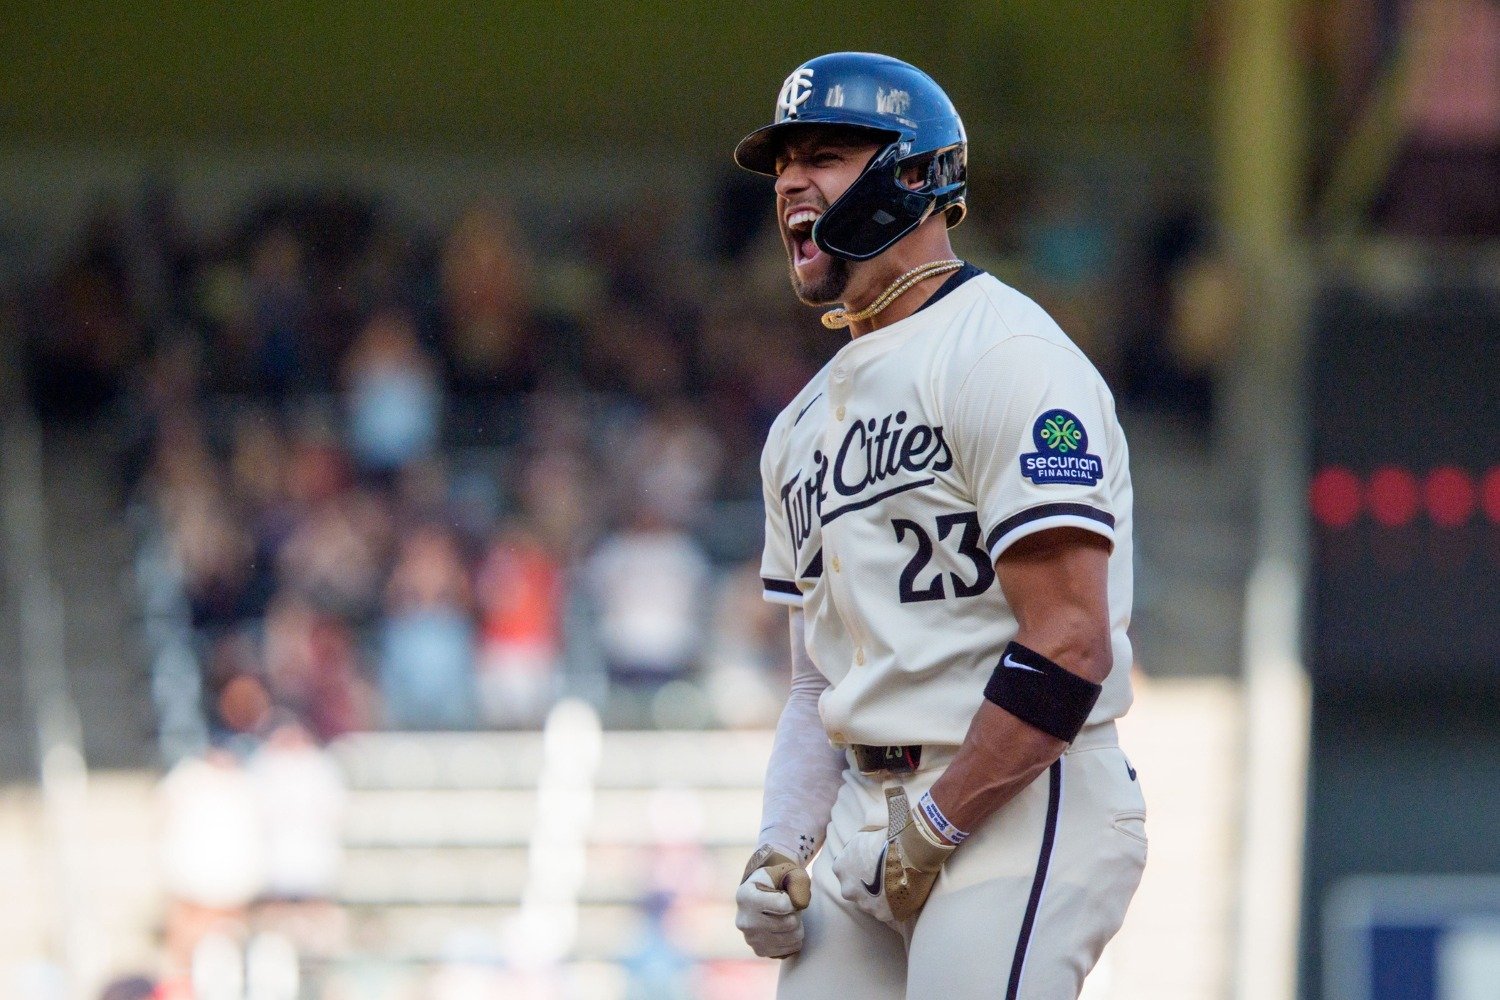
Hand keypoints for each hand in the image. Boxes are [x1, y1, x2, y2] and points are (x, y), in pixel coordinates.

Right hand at [736, 846, 811, 957]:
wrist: (761, 893)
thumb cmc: (776, 881)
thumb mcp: (787, 871)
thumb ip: (799, 881)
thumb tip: (801, 904)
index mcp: (746, 896)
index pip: (785, 905)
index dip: (794, 899)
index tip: (787, 895)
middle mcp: (744, 921)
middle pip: (790, 923)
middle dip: (797, 913)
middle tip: (791, 907)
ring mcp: (750, 939)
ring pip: (793, 938)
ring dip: (798, 926)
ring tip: (789, 916)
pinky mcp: (759, 951)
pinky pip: (790, 950)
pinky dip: (794, 939)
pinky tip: (786, 929)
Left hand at [833, 786, 954, 925]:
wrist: (911, 849)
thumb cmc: (888, 836)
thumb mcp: (865, 834)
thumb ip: (857, 845)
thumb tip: (858, 838)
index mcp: (841, 867)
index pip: (845, 872)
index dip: (859, 869)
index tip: (871, 866)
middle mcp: (848, 889)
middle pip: (855, 890)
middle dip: (866, 887)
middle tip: (884, 878)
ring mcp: (865, 904)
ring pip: (871, 903)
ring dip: (880, 898)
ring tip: (897, 885)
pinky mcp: (883, 915)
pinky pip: (887, 912)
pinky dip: (894, 907)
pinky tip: (904, 894)